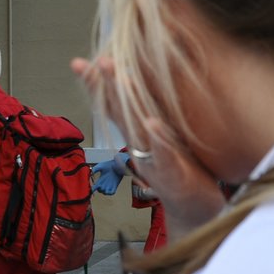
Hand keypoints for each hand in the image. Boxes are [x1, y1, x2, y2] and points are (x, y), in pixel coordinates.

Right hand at [72, 57, 225, 238]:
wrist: (194, 212)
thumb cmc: (180, 170)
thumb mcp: (162, 138)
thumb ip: (150, 114)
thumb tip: (138, 83)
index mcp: (139, 133)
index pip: (114, 104)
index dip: (96, 84)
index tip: (79, 63)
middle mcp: (140, 146)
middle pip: (121, 112)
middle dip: (109, 86)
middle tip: (99, 61)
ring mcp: (154, 161)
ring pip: (138, 129)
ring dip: (129, 104)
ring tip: (122, 79)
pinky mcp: (174, 175)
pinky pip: (164, 156)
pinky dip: (158, 140)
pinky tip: (153, 124)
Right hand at [91, 154, 128, 195]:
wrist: (117, 164)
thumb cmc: (109, 164)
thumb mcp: (100, 166)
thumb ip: (94, 169)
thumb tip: (90, 174)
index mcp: (100, 180)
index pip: (95, 186)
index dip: (92, 189)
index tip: (90, 189)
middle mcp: (104, 183)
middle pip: (100, 190)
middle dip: (98, 189)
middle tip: (99, 185)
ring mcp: (110, 185)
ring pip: (105, 192)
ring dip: (103, 192)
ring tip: (103, 188)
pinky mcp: (115, 185)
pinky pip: (112, 192)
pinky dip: (110, 193)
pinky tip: (108, 190)